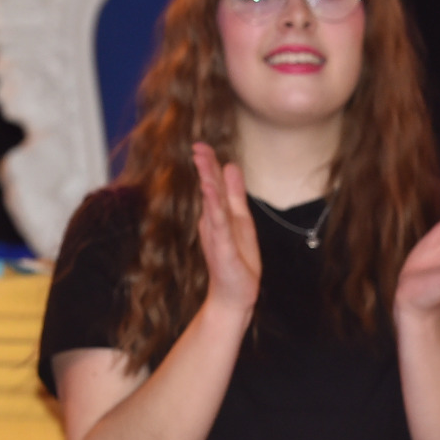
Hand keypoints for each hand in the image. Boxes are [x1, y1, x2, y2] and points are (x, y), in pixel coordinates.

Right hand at [192, 142, 260, 317]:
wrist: (234, 295)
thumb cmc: (237, 259)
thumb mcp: (240, 219)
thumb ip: (235, 194)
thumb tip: (231, 165)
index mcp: (218, 213)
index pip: (212, 184)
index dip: (208, 164)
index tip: (201, 145)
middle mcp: (213, 221)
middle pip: (209, 190)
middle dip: (205, 167)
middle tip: (198, 147)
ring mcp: (216, 235)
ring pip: (212, 204)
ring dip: (207, 182)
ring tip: (202, 162)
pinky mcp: (223, 248)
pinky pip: (219, 225)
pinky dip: (214, 207)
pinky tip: (211, 192)